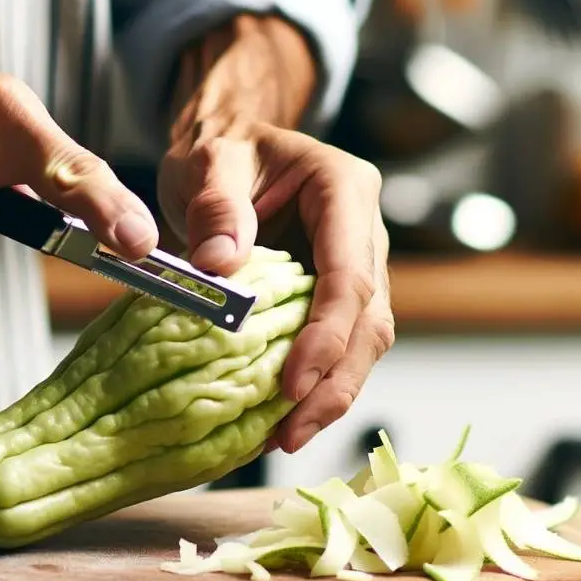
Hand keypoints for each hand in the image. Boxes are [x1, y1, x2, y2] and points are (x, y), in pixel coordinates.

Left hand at [157, 121, 393, 452]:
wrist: (227, 142)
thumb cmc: (222, 146)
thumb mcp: (210, 158)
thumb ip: (216, 205)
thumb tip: (219, 266)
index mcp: (345, 189)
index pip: (350, 273)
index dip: (327, 334)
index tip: (292, 382)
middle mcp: (363, 232)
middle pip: (370, 320)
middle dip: (336, 382)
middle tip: (290, 432)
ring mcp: (355, 266)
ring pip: (363, 343)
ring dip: (330, 394)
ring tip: (283, 438)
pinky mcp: (332, 295)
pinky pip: (335, 346)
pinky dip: (313, 385)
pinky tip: (278, 420)